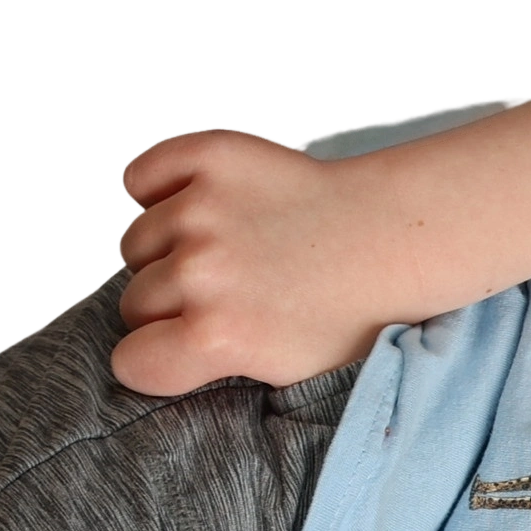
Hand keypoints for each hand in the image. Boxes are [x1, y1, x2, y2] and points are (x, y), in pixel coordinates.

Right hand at [109, 127, 485, 396]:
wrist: (398, 242)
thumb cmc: (351, 311)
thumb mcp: (287, 372)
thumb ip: (211, 369)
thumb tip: (149, 361)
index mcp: (219, 337)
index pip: (131, 363)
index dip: (159, 359)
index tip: (186, 349)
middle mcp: (202, 273)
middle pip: (134, 303)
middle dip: (170, 307)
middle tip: (226, 296)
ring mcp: (203, 211)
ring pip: (135, 243)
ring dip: (167, 250)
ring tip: (228, 251)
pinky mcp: (212, 158)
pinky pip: (141, 175)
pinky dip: (157, 187)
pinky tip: (197, 203)